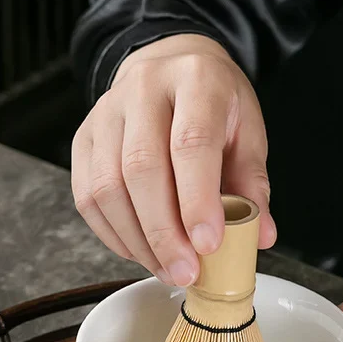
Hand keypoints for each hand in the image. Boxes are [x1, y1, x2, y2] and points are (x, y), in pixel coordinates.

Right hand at [71, 34, 275, 286]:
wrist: (169, 69)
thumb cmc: (212, 106)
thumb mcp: (246, 133)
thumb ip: (252, 184)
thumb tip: (259, 236)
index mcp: (195, 80)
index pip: (190, 143)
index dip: (197, 201)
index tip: (208, 245)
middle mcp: (142, 89)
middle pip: (141, 169)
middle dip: (163, 233)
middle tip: (185, 272)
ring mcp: (105, 113)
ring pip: (107, 188)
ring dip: (137, 241)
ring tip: (165, 268)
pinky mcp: (83, 139)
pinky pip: (87, 198)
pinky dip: (113, 235)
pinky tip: (139, 252)